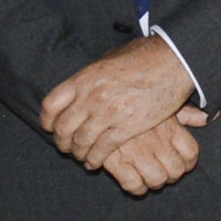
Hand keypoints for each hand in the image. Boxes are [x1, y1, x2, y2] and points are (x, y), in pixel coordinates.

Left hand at [43, 37, 197, 167]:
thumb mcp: (109, 59)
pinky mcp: (127, 127)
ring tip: (81, 157)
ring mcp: (108, 113)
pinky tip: (95, 163)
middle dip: (61, 141)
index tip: (50, 127)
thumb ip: (92, 76)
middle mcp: (92, 96)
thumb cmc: (143, 57)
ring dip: (78, 153)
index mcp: (84, 78)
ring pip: (81, 141)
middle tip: (66, 147)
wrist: (173, 61)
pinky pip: (102, 149)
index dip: (47, 120)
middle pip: (63, 127)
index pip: (51, 104)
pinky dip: (95, 159)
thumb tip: (84, 83)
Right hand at [101, 109, 207, 193]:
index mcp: (168, 126)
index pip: (191, 154)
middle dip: (171, 175)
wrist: (93, 100)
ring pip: (157, 180)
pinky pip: (133, 185)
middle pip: (176, 171)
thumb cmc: (131, 100)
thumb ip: (185, 113)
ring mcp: (136, 152)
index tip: (180, 162)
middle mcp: (155, 140)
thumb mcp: (160, 100)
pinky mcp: (114, 161)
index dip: (187, 163)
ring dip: (154, 182)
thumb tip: (209, 117)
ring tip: (147, 176)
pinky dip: (136, 188)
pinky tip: (133, 181)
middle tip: (162, 171)